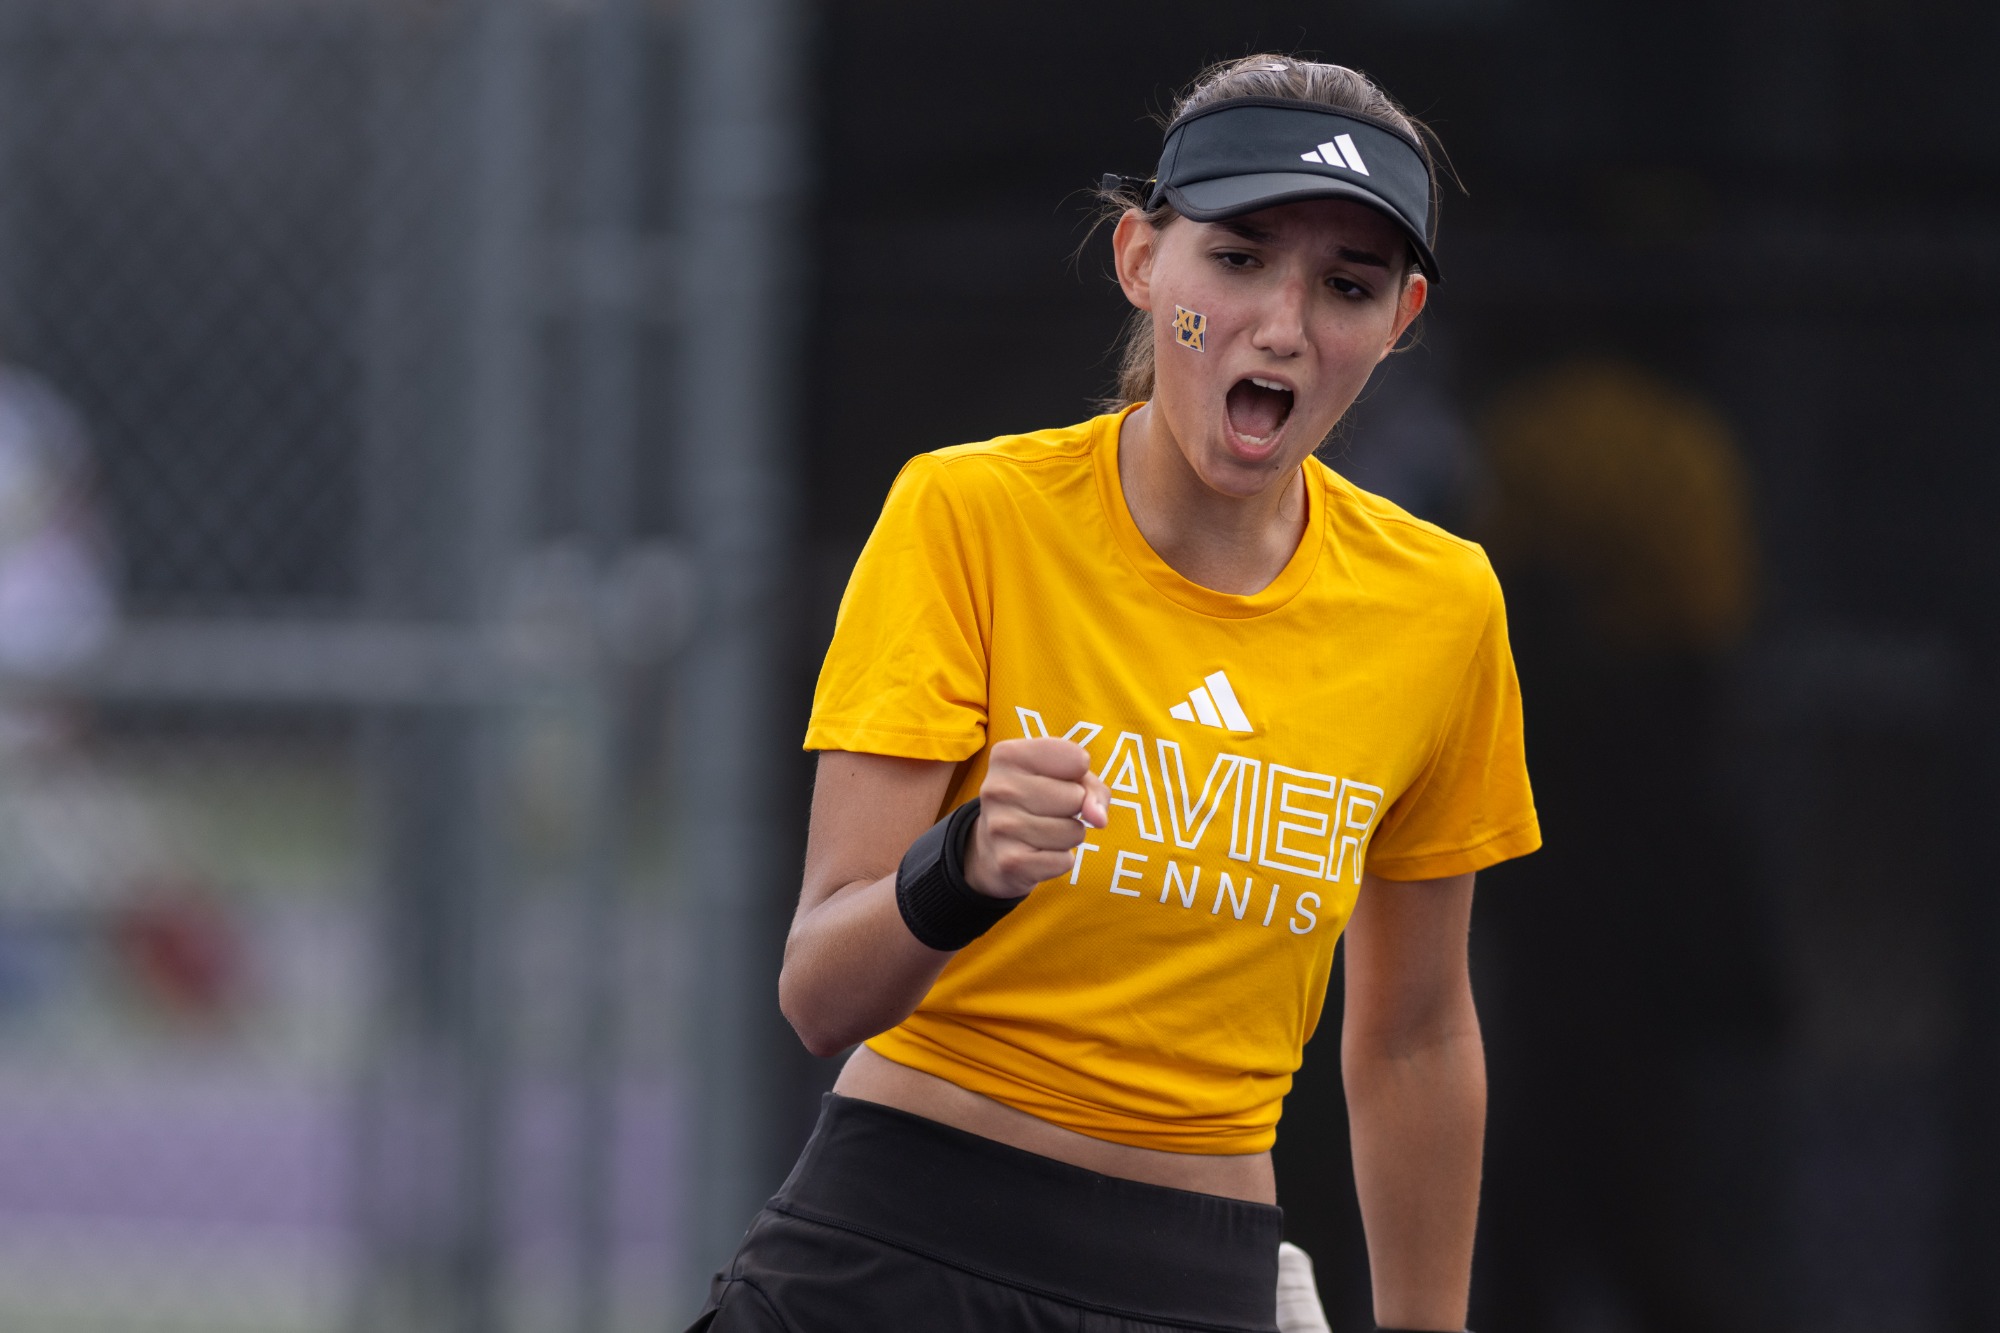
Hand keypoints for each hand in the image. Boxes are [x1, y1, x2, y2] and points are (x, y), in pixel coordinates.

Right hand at [963, 738, 1108, 899]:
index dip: (1078, 776)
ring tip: (1042, 832)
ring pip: (1074, 831)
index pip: (1078, 760)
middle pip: (1076, 797)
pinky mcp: (1009, 862)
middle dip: (1073, 809)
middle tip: (1047, 811)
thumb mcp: (1064, 778)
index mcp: (1008, 755)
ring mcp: (1000, 826)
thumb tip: (1099, 819)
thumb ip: (1092, 788)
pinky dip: (1060, 860)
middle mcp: (998, 788)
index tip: (1055, 781)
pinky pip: (1064, 861)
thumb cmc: (1037, 802)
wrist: (992, 848)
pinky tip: (1037, 853)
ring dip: (1068, 836)